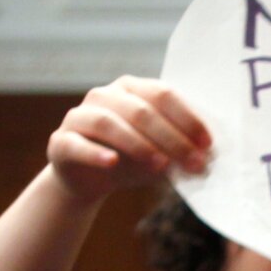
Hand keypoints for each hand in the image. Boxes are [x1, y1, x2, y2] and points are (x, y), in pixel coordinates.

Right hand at [46, 76, 211, 203]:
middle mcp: (105, 96)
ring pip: (109, 123)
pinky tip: (112, 163)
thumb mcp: (159, 152)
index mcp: (132, 89)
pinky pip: (77, 144)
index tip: (208, 144)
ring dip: (139, 145)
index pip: (162, 95)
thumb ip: (180, 148)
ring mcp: (80, 116)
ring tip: (162, 166)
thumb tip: (210, 156)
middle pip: (141, 111)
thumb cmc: (131, 160)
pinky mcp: (61, 141)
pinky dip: (96, 153)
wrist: (88, 180)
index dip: (188, 118)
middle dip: (171, 138)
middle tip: (193, 162)